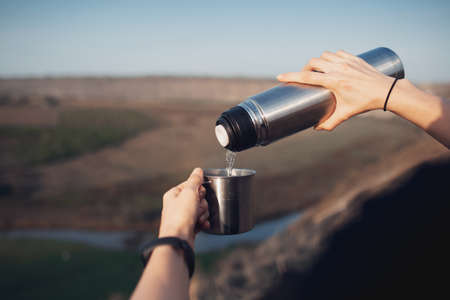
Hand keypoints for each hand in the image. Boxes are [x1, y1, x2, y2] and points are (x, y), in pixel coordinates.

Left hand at [159, 168, 209, 246]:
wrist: (178, 240)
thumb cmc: (180, 216)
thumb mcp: (189, 193)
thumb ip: (195, 180)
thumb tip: (198, 170)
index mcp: (174, 194)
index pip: (191, 184)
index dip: (199, 189)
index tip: (199, 193)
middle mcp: (177, 205)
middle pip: (198, 197)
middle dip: (202, 203)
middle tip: (197, 208)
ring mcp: (183, 217)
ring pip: (201, 210)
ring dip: (203, 214)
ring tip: (197, 219)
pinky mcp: (189, 227)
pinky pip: (201, 221)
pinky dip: (203, 223)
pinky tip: (202, 225)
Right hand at [277, 50, 395, 129]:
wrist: (386, 91)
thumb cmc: (365, 103)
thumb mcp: (346, 114)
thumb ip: (330, 123)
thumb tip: (316, 128)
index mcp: (334, 82)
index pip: (307, 77)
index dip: (291, 76)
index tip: (280, 76)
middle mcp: (339, 68)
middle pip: (313, 62)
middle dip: (305, 68)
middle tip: (305, 77)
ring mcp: (347, 61)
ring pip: (325, 55)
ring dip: (318, 61)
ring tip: (318, 71)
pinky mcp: (354, 58)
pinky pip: (337, 53)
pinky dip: (331, 57)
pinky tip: (331, 64)